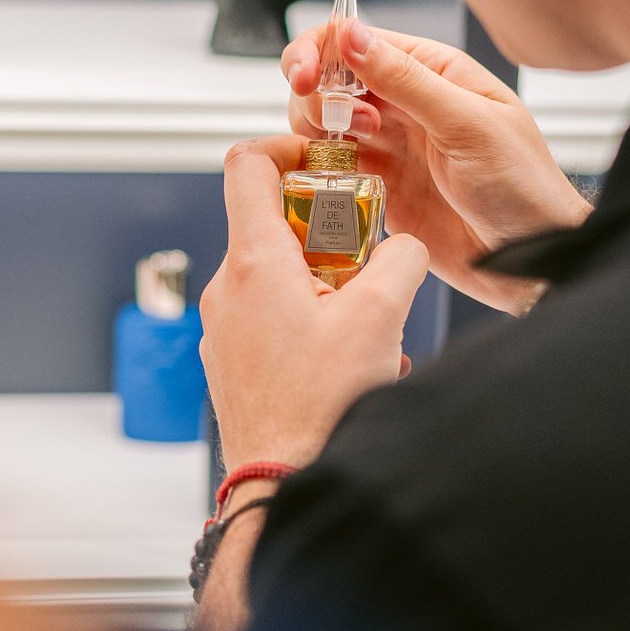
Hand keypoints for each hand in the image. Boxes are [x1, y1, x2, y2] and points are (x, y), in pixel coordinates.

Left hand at [200, 139, 428, 473]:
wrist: (282, 484)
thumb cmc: (321, 408)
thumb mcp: (380, 317)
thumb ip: (400, 259)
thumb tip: (404, 247)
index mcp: (255, 262)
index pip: (247, 164)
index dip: (286, 146)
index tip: (321, 158)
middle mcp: (229, 288)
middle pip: (269, 220)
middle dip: (325, 225)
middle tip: (367, 253)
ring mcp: (225, 327)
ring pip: (274, 271)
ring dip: (322, 276)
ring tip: (362, 317)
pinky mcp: (233, 360)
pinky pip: (270, 314)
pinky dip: (308, 314)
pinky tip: (343, 354)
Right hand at [284, 19, 590, 312]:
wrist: (532, 259)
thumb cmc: (524, 187)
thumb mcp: (468, 125)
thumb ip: (408, 80)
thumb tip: (352, 34)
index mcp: (433, 72)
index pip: (357, 40)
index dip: (320, 52)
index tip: (306, 79)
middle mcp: (406, 104)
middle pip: (330, 81)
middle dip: (314, 98)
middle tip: (333, 127)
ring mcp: (391, 147)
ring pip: (324, 125)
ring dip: (316, 135)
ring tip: (345, 157)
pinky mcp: (380, 189)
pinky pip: (333, 170)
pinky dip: (320, 172)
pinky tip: (334, 183)